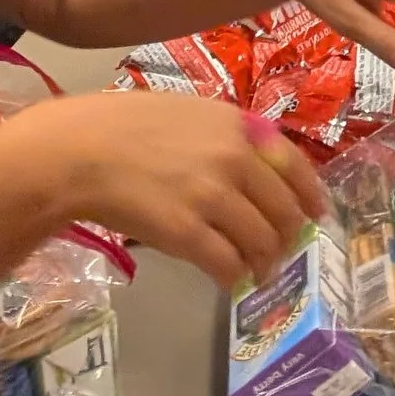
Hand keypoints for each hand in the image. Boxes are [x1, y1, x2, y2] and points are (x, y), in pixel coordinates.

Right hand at [3, 91, 323, 291]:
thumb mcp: (190, 114)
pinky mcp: (186, 232)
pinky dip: (235, 277)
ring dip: (265, 263)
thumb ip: (227, 137)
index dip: (310, 196)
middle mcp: (235, 159)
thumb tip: (255, 171)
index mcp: (239, 127)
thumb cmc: (124, 127)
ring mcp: (212, 197)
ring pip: (261, 242)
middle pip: (283, 210)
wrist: (78, 152)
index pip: (295, 166)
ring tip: (258, 272)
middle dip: (288, 237)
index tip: (316, 215)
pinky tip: (230, 281)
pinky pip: (227, 264)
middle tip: (282, 252)